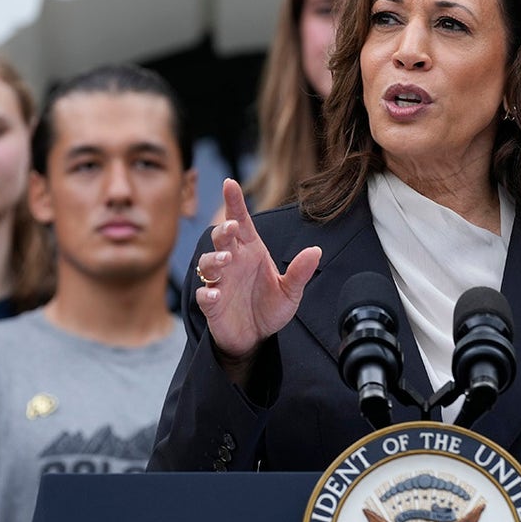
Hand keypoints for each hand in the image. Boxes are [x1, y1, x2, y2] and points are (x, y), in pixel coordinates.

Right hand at [194, 178, 320, 384]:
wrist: (255, 338)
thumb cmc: (269, 308)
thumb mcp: (290, 292)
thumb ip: (300, 272)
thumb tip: (316, 251)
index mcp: (252, 252)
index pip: (242, 222)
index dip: (234, 202)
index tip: (230, 183)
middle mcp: (233, 262)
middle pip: (221, 238)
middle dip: (223, 230)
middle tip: (231, 228)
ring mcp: (220, 281)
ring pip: (208, 262)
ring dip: (215, 258)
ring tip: (227, 260)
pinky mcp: (212, 303)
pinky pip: (204, 293)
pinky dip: (208, 291)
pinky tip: (216, 293)